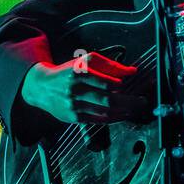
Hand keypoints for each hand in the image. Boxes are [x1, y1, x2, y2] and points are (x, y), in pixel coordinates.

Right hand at [20, 53, 150, 125]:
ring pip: (104, 112)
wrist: (41, 87)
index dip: (120, 85)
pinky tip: (122, 114)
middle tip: (142, 101)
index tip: (128, 85)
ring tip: (134, 108)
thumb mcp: (85, 62)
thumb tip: (132, 71)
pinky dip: (113, 119)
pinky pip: (98, 121)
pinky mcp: (73, 118)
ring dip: (123, 112)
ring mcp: (73, 106)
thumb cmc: (69, 72)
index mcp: (79, 73)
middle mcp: (75, 90)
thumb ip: (109, 65)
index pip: (105, 82)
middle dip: (129, 101)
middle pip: (107, 99)